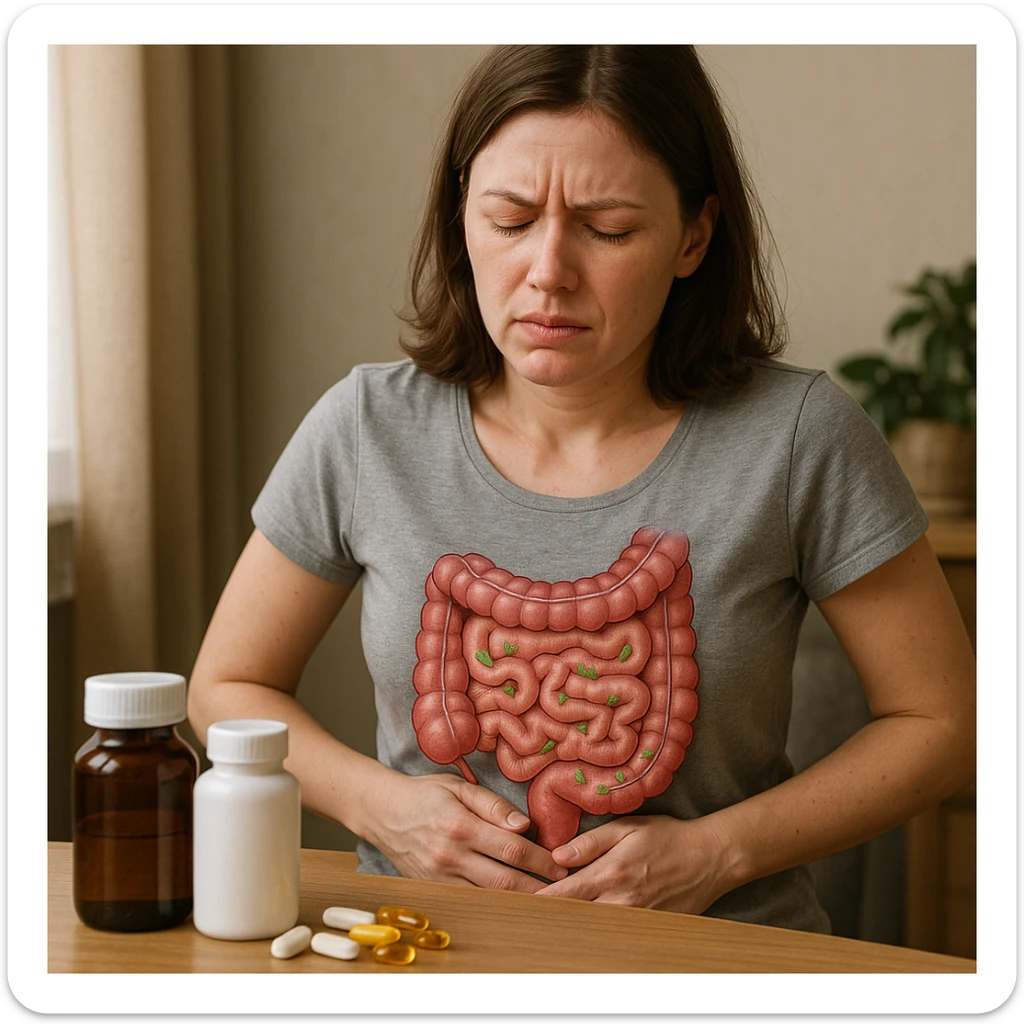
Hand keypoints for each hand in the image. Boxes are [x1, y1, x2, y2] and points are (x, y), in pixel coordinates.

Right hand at [361, 770, 568, 892]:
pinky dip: (493, 903)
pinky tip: (512, 902)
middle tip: (563, 889)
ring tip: (546, 900)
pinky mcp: (432, 888)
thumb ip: (493, 806)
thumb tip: (525, 825)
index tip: (561, 864)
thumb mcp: (459, 787)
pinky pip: (469, 900)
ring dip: (519, 900)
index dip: (540, 860)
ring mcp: (439, 877)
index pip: (511, 848)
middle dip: (538, 886)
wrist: (382, 811)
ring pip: (488, 897)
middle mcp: (450, 856)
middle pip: (504, 880)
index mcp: (460, 826)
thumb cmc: (424, 794)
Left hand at [533, 814, 733, 913]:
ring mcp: (635, 921)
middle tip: (526, 917)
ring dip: (571, 926)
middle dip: (550, 917)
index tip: (518, 902)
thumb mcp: (628, 828)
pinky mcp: (648, 930)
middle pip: (573, 918)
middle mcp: (620, 903)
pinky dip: (596, 933)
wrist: (711, 858)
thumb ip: (590, 842)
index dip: (538, 900)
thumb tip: (557, 855)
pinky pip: (614, 936)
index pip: (563, 894)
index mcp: (611, 874)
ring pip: (592, 930)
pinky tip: (584, 929)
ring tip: (548, 924)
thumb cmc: (668, 837)